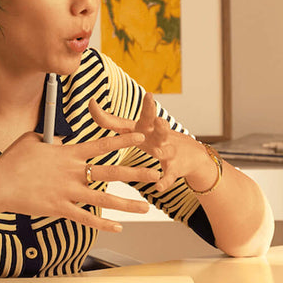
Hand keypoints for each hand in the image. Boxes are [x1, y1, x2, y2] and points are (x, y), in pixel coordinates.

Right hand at [0, 130, 160, 232]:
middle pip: (111, 172)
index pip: (101, 145)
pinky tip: (118, 228)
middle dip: (136, 174)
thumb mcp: (31, 140)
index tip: (141, 136)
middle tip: (156, 174)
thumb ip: (48, 139)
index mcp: (68, 153)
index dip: (123, 140)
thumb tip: (53, 138)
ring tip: (146, 207)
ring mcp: (69, 192)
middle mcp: (73, 172)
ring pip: (104, 199)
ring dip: (127, 204)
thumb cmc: (12, 161)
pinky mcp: (61, 209)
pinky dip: (102, 224)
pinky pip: (86, 218)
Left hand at [88, 94, 212, 192]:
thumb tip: (92, 106)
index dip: (103, 114)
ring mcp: (167, 150)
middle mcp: (155, 135)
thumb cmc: (156, 141)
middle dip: (150, 109)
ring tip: (158, 147)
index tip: (90, 102)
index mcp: (142, 128)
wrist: (192, 156)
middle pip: (151, 120)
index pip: (120, 120)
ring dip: (161, 144)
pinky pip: (169, 175)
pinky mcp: (176, 167)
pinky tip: (159, 186)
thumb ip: (114, 122)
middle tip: (149, 96)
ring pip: (164, 146)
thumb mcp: (138, 130)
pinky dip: (164, 181)